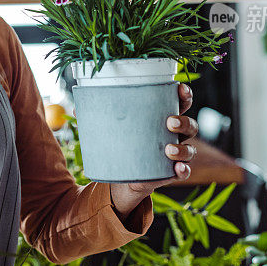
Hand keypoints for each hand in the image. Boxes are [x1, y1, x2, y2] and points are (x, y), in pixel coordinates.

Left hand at [109, 83, 198, 219]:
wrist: (121, 176)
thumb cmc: (121, 142)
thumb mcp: (112, 128)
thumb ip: (98, 116)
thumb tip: (76, 108)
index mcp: (161, 117)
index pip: (180, 102)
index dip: (184, 94)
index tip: (180, 88)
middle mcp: (174, 135)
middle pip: (190, 124)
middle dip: (183, 121)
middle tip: (169, 122)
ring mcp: (175, 154)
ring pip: (190, 149)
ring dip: (183, 148)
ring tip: (168, 149)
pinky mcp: (171, 173)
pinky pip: (184, 172)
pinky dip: (183, 170)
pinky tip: (177, 169)